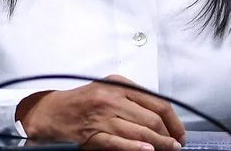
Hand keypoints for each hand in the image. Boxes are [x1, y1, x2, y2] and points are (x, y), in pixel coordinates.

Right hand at [16, 74, 185, 150]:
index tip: (180, 132)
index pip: (157, 103)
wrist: (50, 111)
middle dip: (168, 135)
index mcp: (121, 86)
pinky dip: (135, 148)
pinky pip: (118, 143)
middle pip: (151, 119)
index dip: (173, 120)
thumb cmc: (83, 100)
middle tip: (176, 145)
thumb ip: (133, 96)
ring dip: (158, 144)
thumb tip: (161, 113)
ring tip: (169, 150)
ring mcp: (102, 118)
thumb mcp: (109, 88)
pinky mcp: (92, 135)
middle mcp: (113, 99)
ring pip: (139, 132)